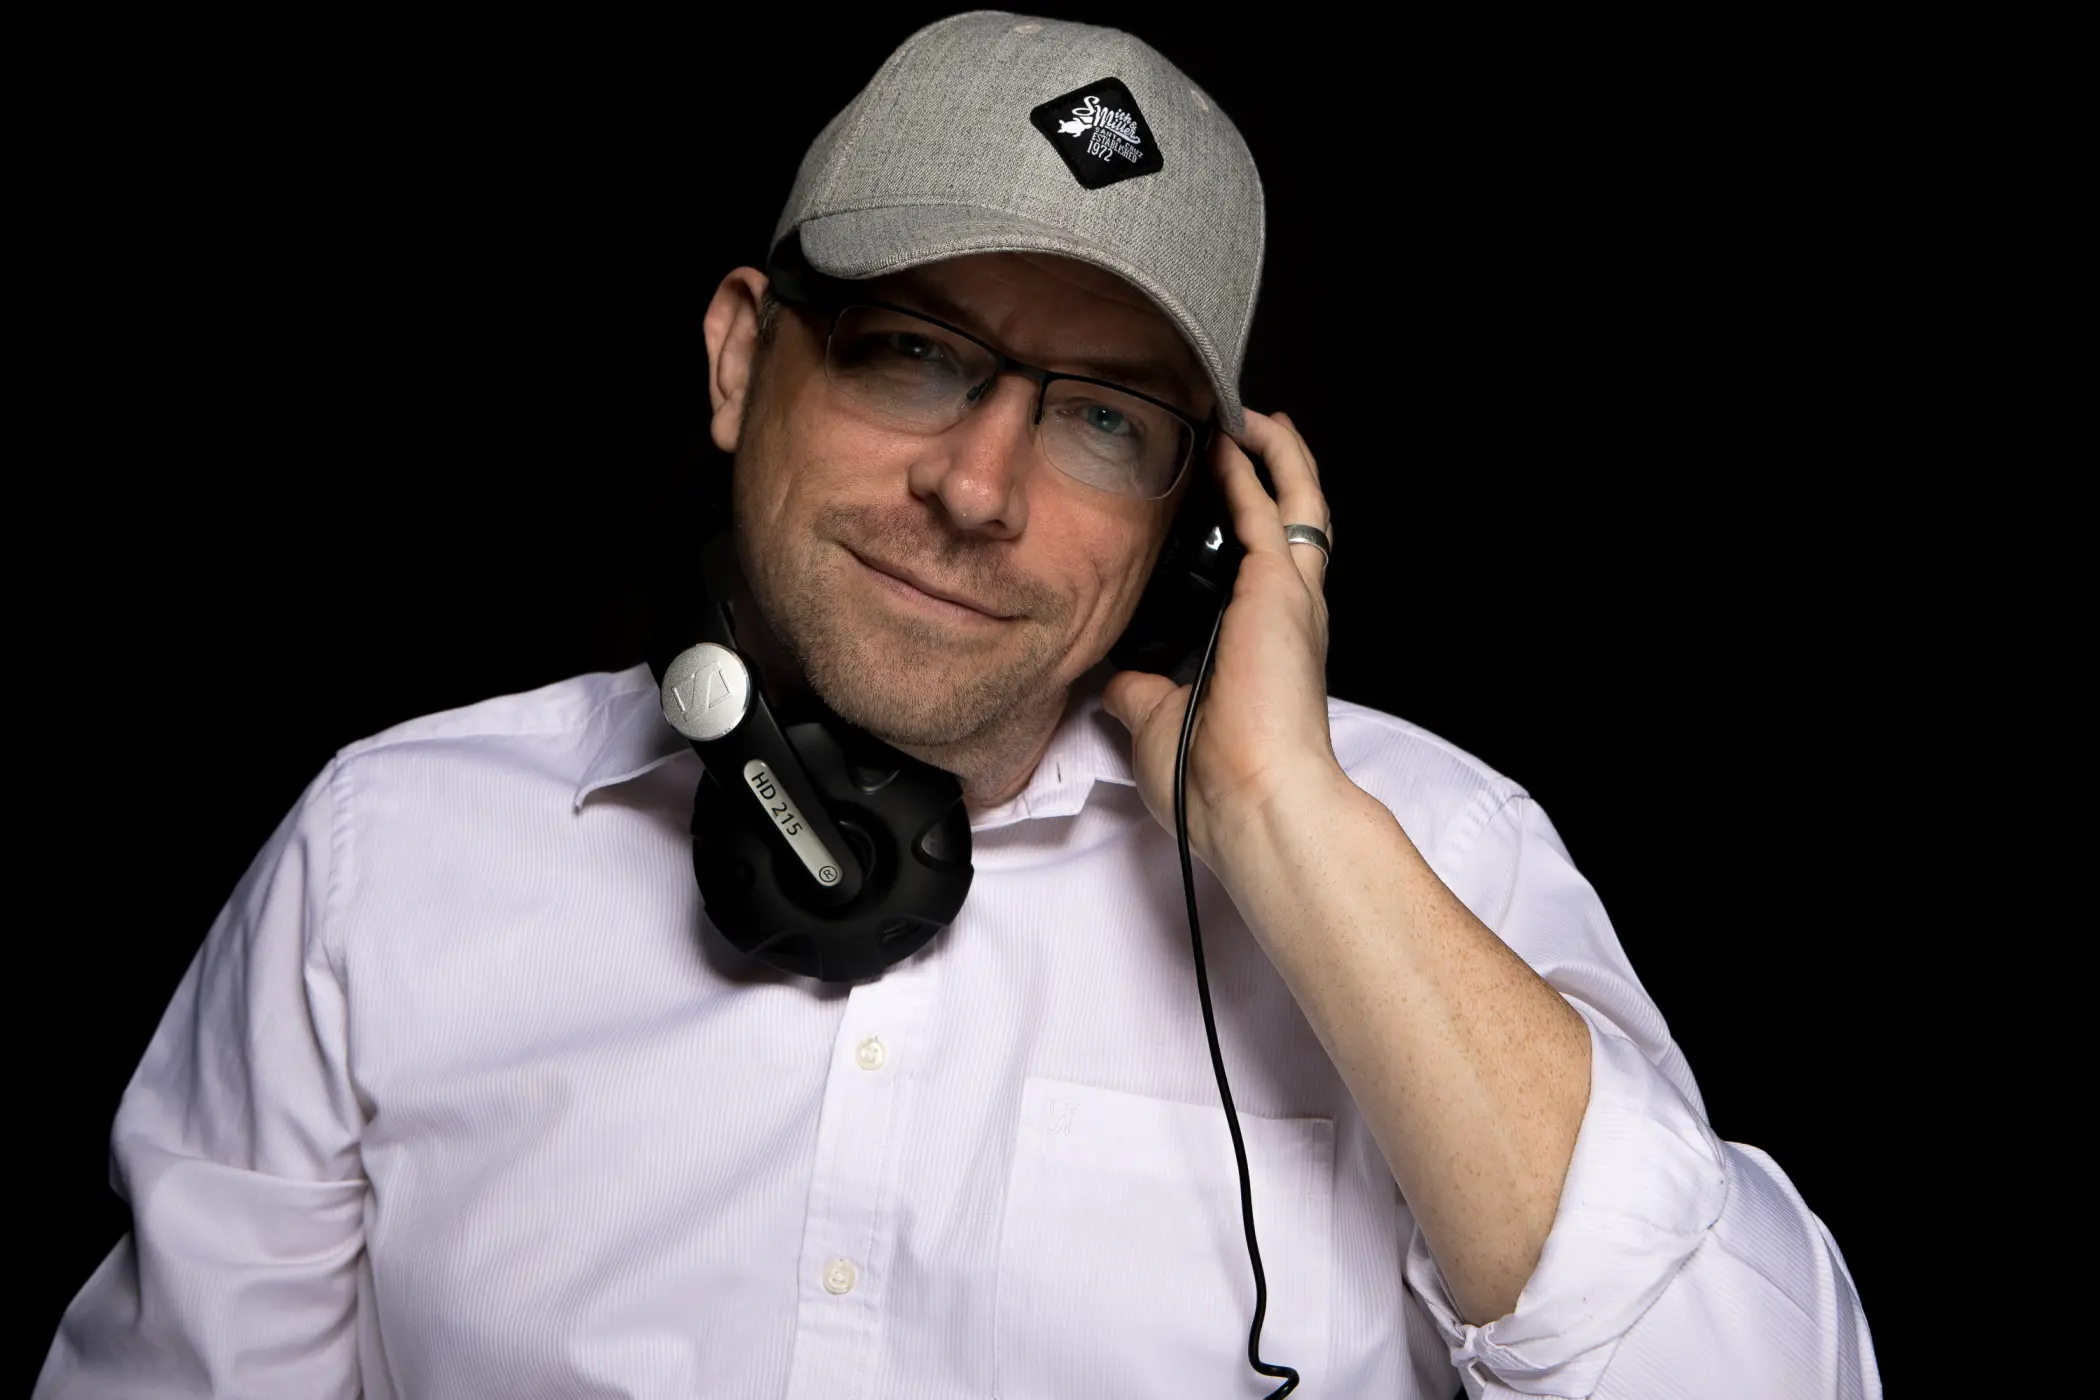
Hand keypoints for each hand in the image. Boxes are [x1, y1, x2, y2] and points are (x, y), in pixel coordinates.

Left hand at [1101, 409, 1346, 870]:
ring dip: (1277, 456)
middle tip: (1245, 433)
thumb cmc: (1212, 781)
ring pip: (1299, 503)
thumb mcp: (1156, 722)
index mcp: (1261, 648)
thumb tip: (1112, 674)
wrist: (1250, 802)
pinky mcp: (1280, 589)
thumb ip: (1138, 689)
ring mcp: (1289, 600)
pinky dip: (1258, 466)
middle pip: (1291, 525)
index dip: (1243, 529)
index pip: (1257, 571)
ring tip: (1250, 416)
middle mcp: (1286, 616)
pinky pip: (1272, 508)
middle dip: (1271, 475)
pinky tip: (1235, 434)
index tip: (1211, 499)